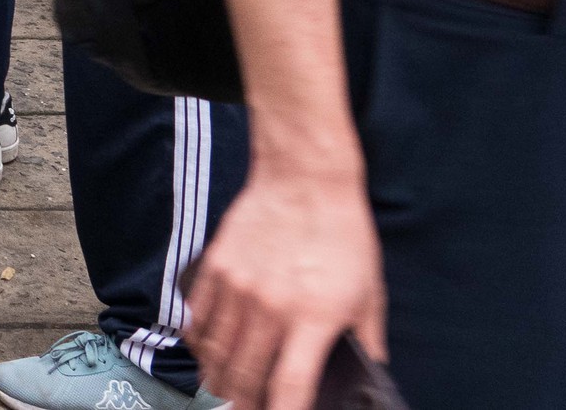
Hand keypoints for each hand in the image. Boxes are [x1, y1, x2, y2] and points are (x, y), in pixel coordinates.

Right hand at [189, 167, 386, 408]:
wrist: (306, 178)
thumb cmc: (344, 236)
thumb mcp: (370, 295)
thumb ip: (367, 342)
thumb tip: (368, 376)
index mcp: (313, 318)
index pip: (288, 385)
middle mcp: (269, 307)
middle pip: (243, 375)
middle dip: (241, 404)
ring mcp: (236, 286)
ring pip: (214, 351)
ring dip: (215, 379)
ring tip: (221, 392)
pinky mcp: (215, 266)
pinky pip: (195, 316)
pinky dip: (197, 342)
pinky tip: (205, 352)